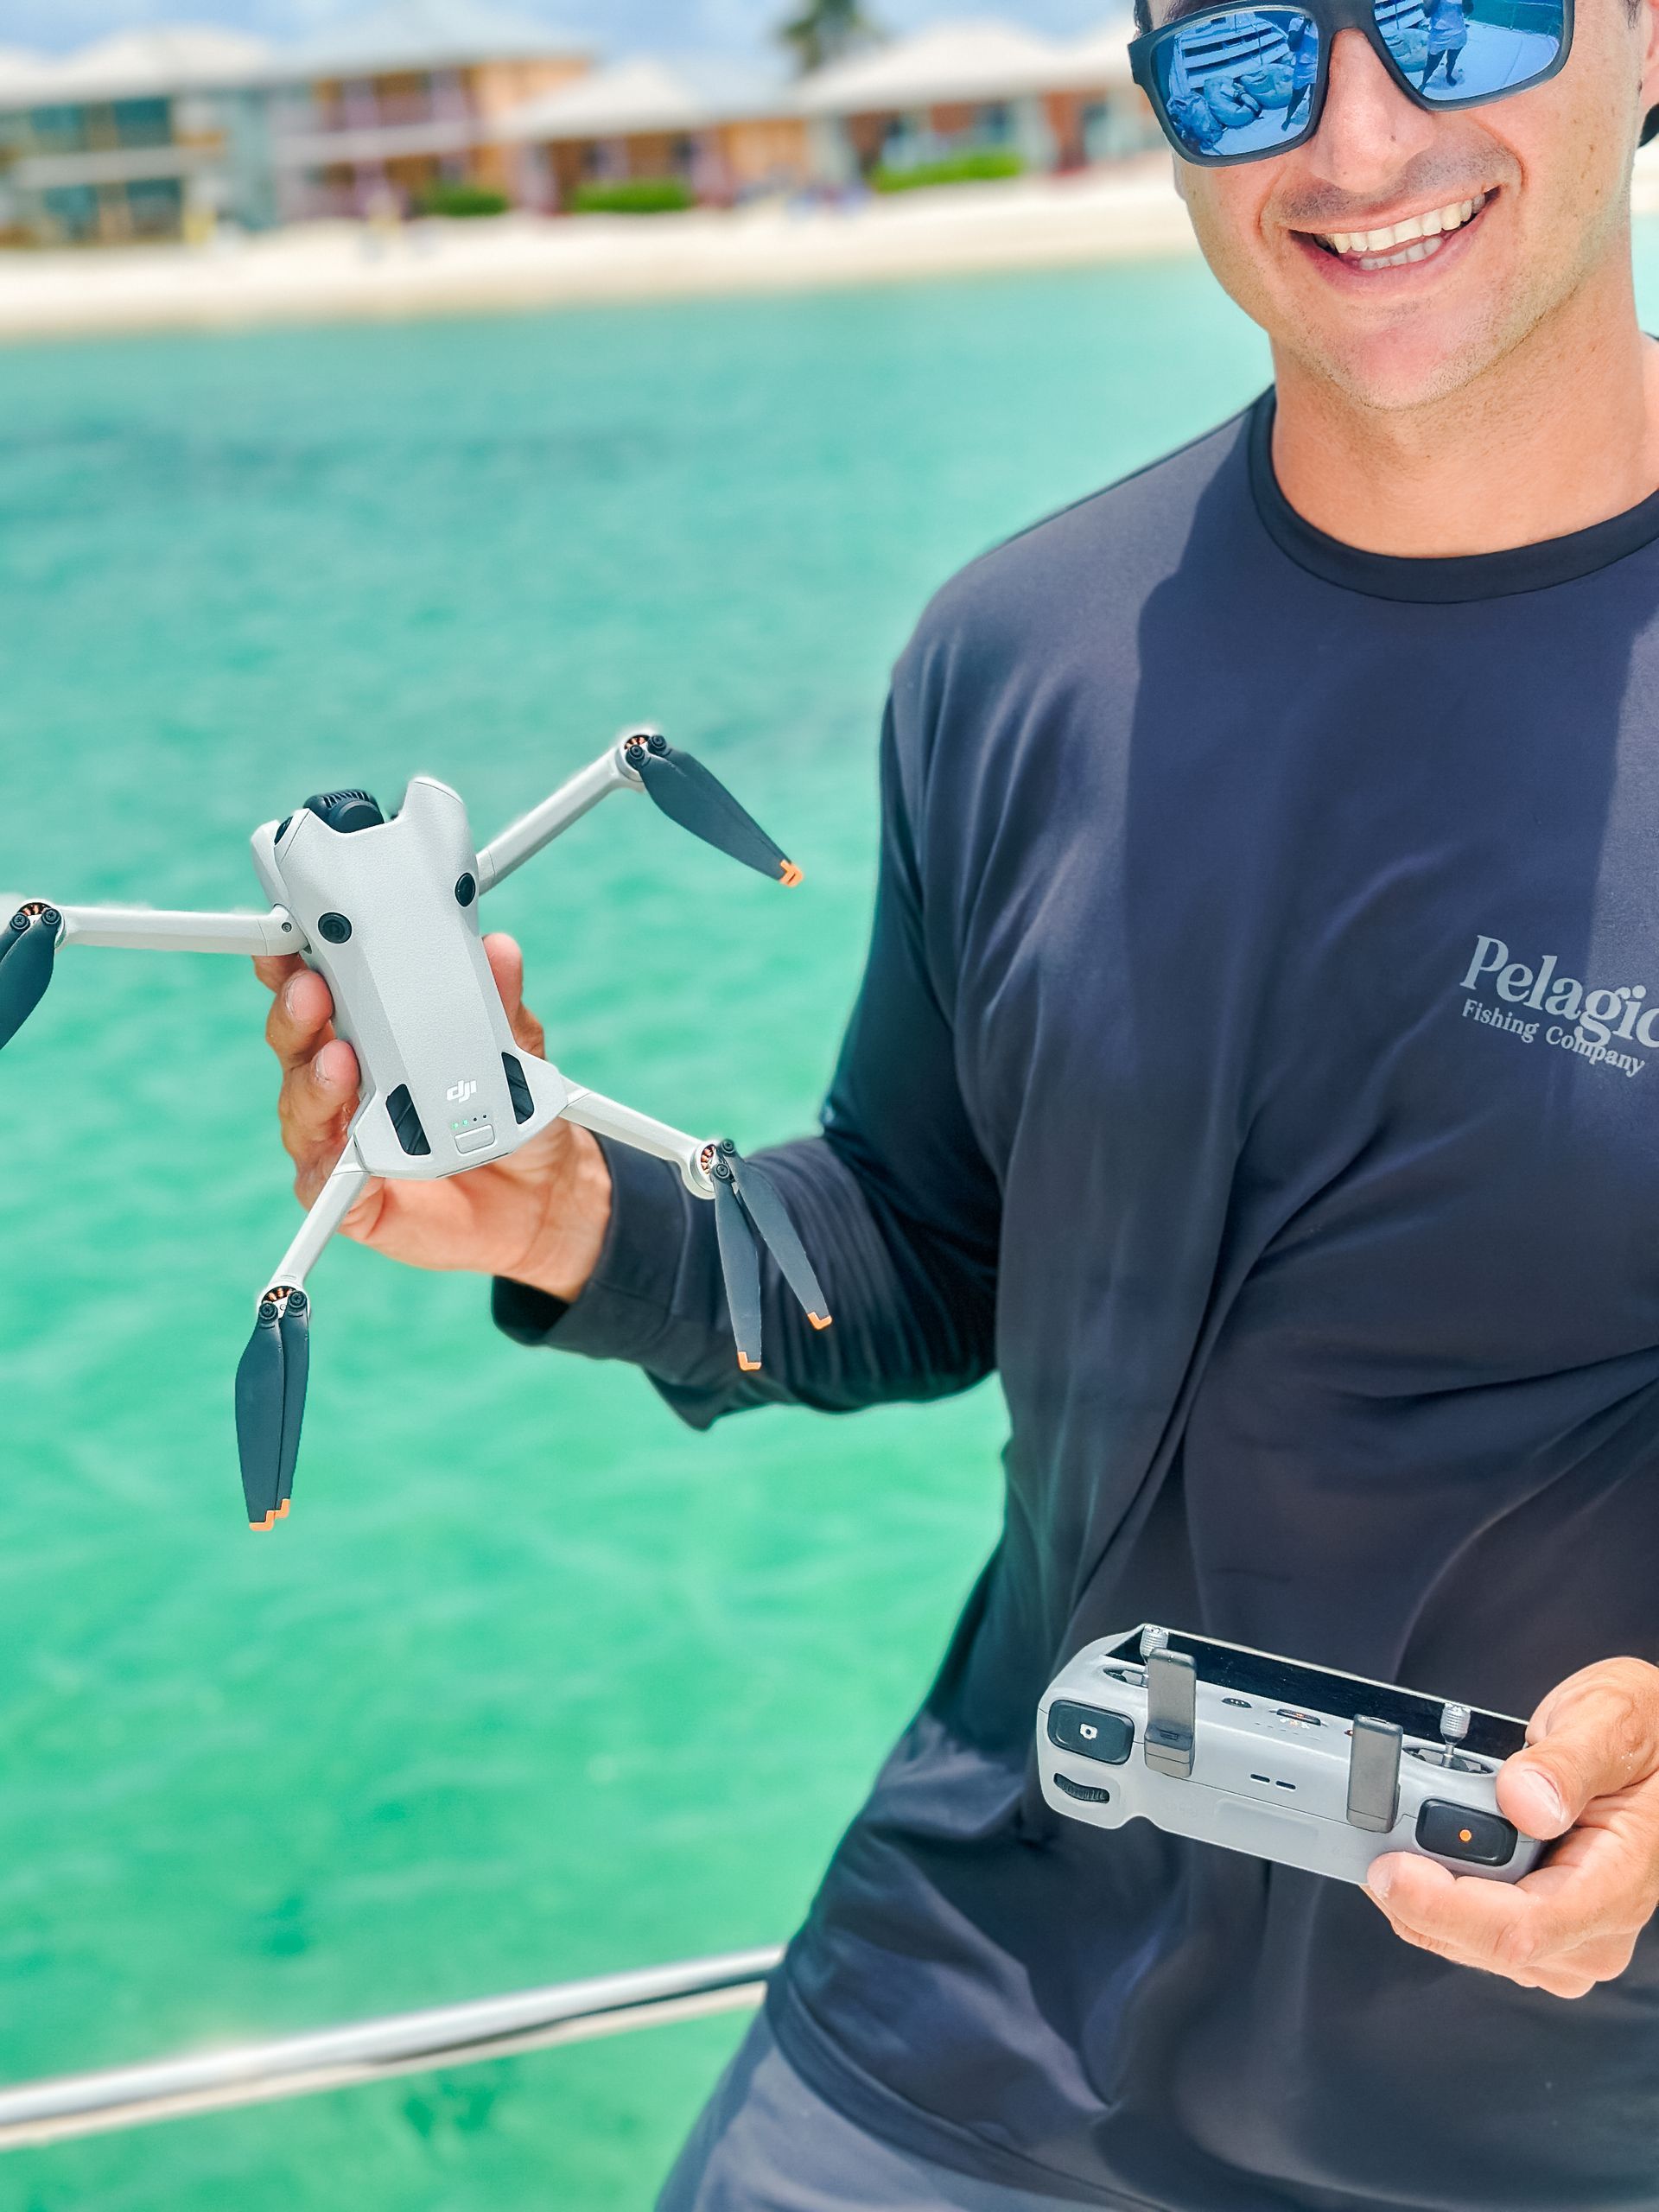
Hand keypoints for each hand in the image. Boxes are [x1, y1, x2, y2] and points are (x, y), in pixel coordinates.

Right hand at [253, 934, 611, 1301]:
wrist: (543, 1195)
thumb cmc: (513, 1113)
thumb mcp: (516, 1051)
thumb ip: (500, 1005)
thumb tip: (499, 950)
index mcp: (372, 1034)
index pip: (321, 990)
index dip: (297, 962)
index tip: (291, 933)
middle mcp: (346, 1083)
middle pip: (298, 1041)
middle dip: (297, 1011)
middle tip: (311, 989)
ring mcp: (344, 1138)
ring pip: (304, 1105)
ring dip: (314, 1079)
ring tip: (337, 1058)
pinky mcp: (354, 1197)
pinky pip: (327, 1177)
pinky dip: (330, 1159)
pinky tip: (342, 1143)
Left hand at [1365, 1656, 1658, 1996]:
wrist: (1654, 1745)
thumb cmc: (1644, 1734)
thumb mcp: (1612, 1721)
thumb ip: (1567, 1761)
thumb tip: (1522, 1800)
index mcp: (1618, 1883)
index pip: (1522, 1926)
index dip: (1445, 1906)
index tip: (1388, 1868)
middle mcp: (1595, 1929)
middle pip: (1483, 1940)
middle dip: (1415, 1892)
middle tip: (1367, 1831)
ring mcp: (1566, 1937)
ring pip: (1466, 1942)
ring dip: (1415, 1895)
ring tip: (1386, 1831)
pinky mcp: (1540, 1930)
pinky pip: (1467, 1930)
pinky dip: (1427, 1895)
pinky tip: (1407, 1851)